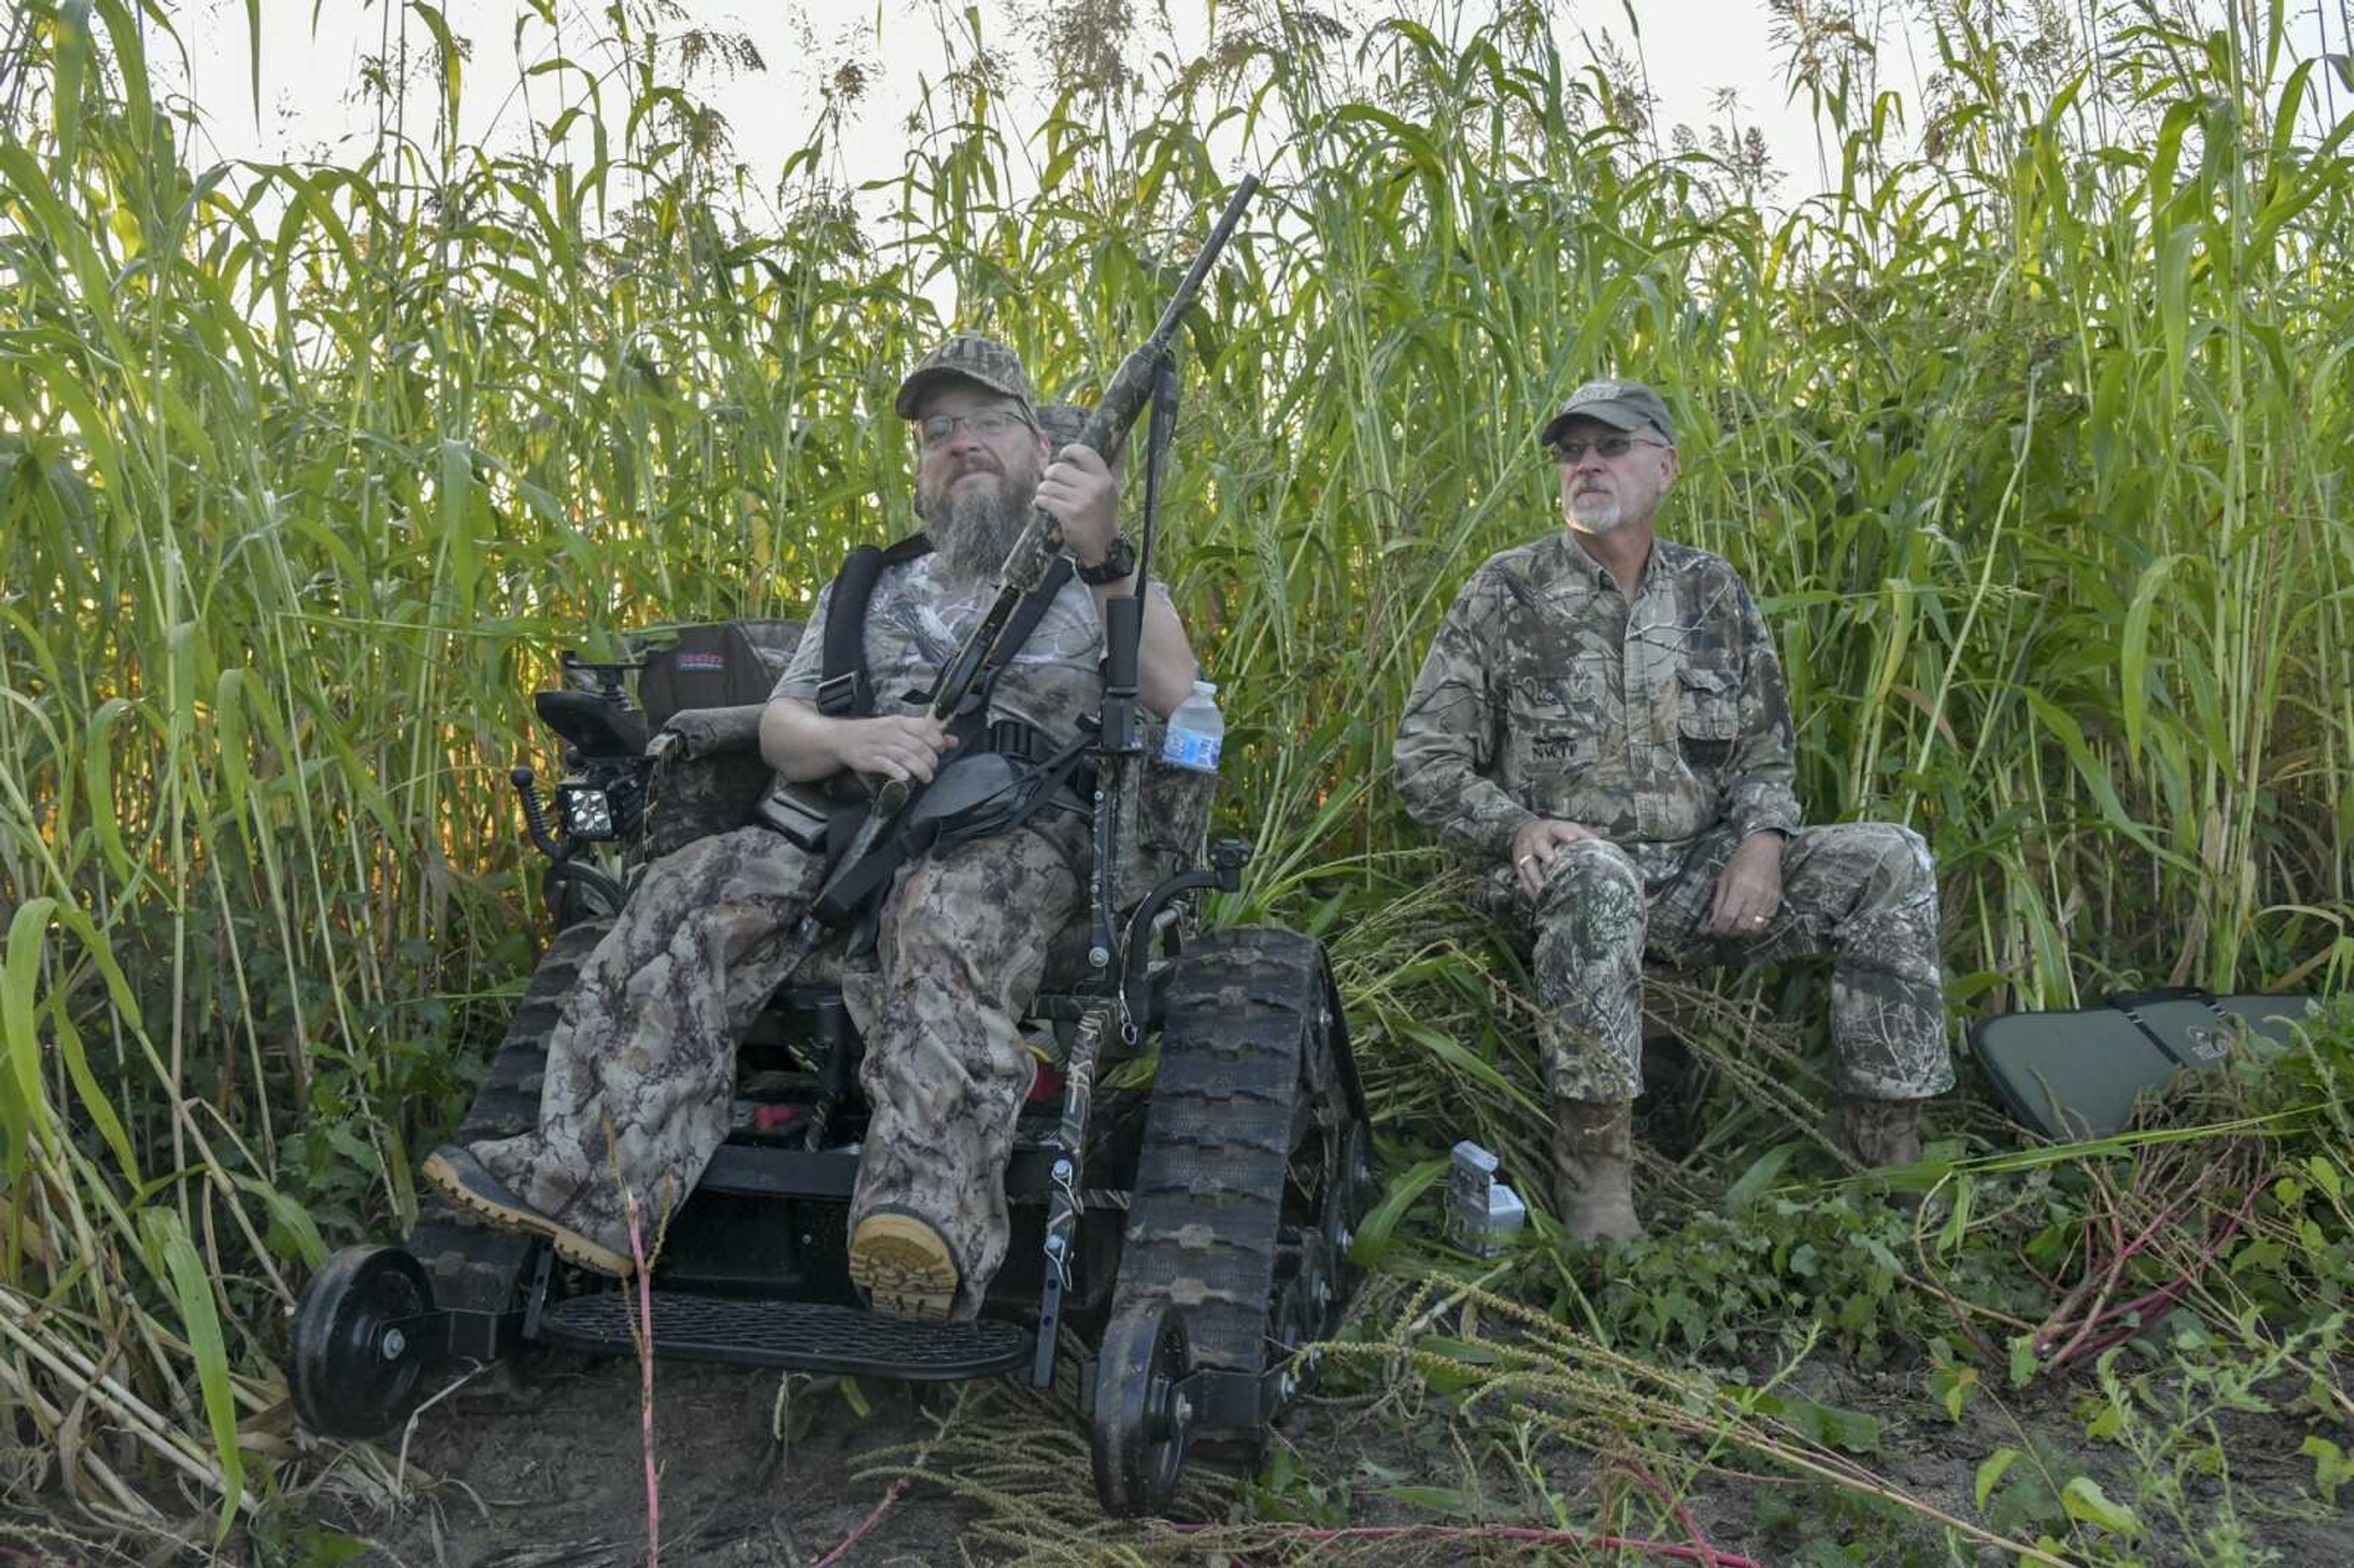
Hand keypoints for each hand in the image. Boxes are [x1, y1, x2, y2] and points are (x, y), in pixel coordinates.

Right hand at [834, 715, 956, 784]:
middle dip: (930, 758)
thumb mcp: (898, 728)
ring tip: (927, 777)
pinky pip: (885, 765)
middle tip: (934, 767)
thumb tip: (951, 740)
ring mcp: (878, 746)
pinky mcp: (868, 759)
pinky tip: (905, 777)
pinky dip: (897, 771)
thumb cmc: (873, 732)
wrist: (841, 737)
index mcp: (899, 722)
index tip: (942, 748)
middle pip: (917, 745)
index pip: (924, 728)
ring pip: (904, 756)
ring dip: (919, 768)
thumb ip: (924, 733)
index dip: (937, 740)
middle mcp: (889, 732)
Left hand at [1036, 444, 1118, 565]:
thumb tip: (1062, 459)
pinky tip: (1043, 507)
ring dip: (1042, 491)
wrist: (1103, 548)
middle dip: (1049, 476)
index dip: (1069, 452)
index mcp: (1105, 479)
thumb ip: (1090, 476)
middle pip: (1058, 468)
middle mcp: (1096, 487)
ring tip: (1047, 498)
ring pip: (1048, 484)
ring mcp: (1083, 500)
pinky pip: (1044, 500)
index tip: (1062, 458)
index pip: (1084, 452)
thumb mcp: (1105, 494)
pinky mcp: (1070, 514)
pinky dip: (1039, 503)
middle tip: (1050, 485)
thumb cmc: (1099, 518)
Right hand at [1511, 818, 1599, 897]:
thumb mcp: (1563, 827)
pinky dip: (1529, 887)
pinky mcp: (1517, 863)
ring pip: (1528, 865)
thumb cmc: (1548, 833)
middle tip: (1552, 863)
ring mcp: (1525, 852)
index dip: (1565, 833)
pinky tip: (1536, 897)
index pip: (1558, 829)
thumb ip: (1580, 833)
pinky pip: (1522, 877)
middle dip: (1547, 856)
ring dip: (1535, 878)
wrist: (1521, 831)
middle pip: (1540, 847)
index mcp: (1549, 829)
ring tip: (1543, 889)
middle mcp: (1536, 840)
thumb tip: (1598, 841)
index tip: (1572, 838)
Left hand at [1705, 831, 1784, 936]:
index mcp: (1739, 887)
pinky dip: (1755, 927)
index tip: (1712, 931)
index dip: (1719, 928)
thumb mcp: (1723, 879)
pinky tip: (1748, 923)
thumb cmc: (1740, 862)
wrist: (1764, 849)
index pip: (1728, 916)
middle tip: (1722, 932)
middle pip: (1742, 925)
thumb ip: (1718, 903)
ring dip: (1742, 933)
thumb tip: (1711, 924)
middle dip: (1729, 933)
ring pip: (1755, 928)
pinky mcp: (1777, 901)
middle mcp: (1755, 894)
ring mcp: (1768, 899)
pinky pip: (1767, 922)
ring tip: (1734, 929)